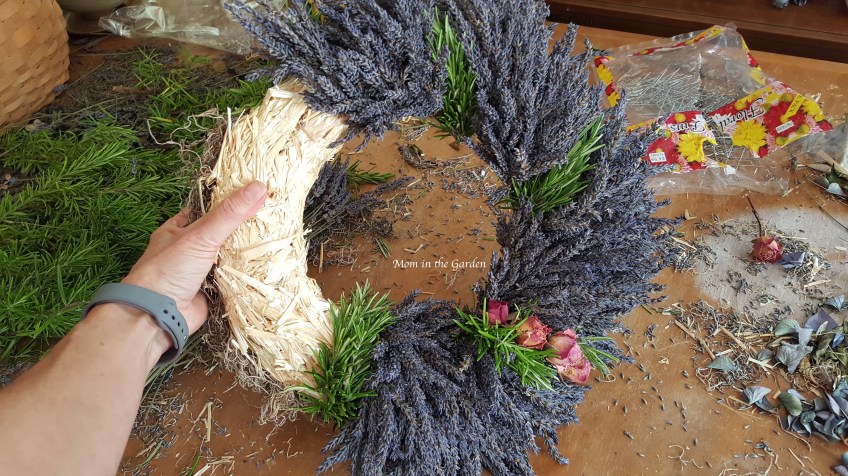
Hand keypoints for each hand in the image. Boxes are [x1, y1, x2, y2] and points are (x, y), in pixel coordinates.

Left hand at [123, 181, 266, 333]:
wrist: (158, 316)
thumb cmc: (169, 270)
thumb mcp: (201, 235)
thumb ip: (230, 213)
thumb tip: (258, 187)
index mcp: (179, 229)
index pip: (208, 209)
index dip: (230, 202)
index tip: (256, 196)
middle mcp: (188, 249)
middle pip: (222, 233)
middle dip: (242, 230)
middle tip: (270, 219)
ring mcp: (200, 271)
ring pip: (229, 257)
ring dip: (246, 254)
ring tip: (274, 240)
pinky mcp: (211, 291)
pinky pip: (233, 279)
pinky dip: (245, 275)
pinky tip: (264, 267)